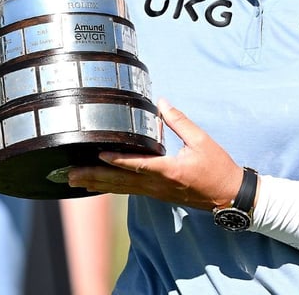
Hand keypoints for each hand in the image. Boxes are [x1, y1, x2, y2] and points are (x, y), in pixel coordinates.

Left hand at [66, 99, 244, 211]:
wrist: (229, 196)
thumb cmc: (218, 168)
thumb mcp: (202, 141)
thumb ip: (179, 121)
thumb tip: (161, 103)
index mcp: (169, 171)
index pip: (137, 165)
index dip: (116, 160)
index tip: (97, 155)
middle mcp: (158, 185)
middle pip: (120, 182)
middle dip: (94, 177)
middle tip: (69, 175)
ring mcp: (156, 192)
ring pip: (122, 189)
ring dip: (97, 184)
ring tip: (75, 181)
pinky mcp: (158, 194)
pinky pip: (130, 190)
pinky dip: (112, 187)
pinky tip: (99, 185)